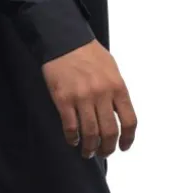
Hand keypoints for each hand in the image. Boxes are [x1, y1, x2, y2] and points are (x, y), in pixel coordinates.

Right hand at [41, 39, 136, 158]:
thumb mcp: (112, 69)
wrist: (65, 40)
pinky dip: (72, 138)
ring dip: (89, 148)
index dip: (128, 139)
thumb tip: (118, 113)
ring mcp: (82, 97)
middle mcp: (102, 94)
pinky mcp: (64, 99)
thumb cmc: (89, 53)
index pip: (129, 121)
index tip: (123, 147)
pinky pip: (70, 126)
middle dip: (107, 148)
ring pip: (90, 133)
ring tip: (87, 152)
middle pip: (110, 132)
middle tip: (103, 152)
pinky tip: (73, 140)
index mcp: (117, 87)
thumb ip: (116, 91)